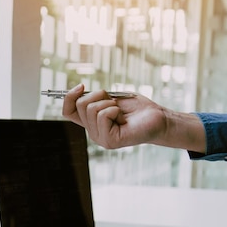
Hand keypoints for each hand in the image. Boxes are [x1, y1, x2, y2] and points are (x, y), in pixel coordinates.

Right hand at [61, 84, 205, 152]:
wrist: (158, 118)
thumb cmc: (138, 109)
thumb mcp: (112, 98)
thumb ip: (94, 98)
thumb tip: (78, 91)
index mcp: (91, 123)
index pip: (68, 111)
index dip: (69, 97)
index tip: (81, 85)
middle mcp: (93, 132)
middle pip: (80, 105)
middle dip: (98, 94)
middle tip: (114, 101)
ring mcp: (100, 138)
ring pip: (91, 109)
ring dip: (109, 102)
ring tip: (120, 111)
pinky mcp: (109, 141)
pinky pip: (103, 115)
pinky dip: (115, 110)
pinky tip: (123, 118)